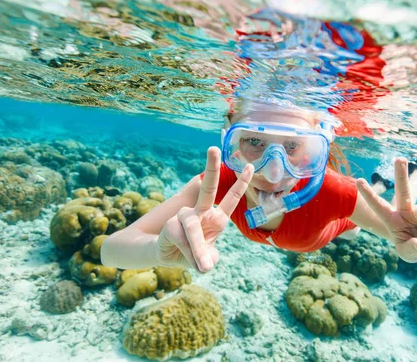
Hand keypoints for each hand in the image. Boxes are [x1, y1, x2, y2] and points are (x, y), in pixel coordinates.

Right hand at [155, 147, 252, 271]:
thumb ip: (209, 258)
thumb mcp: (206, 258)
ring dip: (197, 248)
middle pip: (208, 188)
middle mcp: (201, 212)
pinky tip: (184, 256)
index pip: (231, 198)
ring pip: (193, 228)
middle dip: (211, 168)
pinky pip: (182, 238)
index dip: (241, 183)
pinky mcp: (172, 225)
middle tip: (213, 148)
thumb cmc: (192, 253)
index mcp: (216, 218)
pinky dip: (187, 253)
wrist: (167, 257)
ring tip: (203, 267)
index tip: (249, 166)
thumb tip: (205, 263)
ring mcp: (185, 217)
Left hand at [356, 158, 416, 264]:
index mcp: (391, 219)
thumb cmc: (413, 249)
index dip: (369, 194)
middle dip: (402, 174)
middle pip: (404, 190)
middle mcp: (405, 211)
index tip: (358, 180)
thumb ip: (411, 249)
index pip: (379, 206)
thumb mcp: (408, 254)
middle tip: (400, 158)